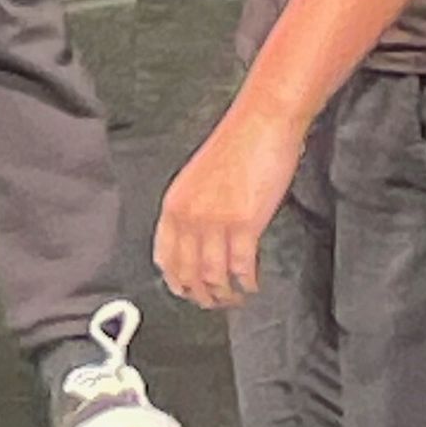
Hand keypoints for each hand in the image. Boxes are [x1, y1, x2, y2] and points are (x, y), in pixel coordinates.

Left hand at [154, 102, 307, 310]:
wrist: (261, 123)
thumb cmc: (236, 145)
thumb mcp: (198, 179)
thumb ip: (193, 210)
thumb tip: (197, 243)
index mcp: (174, 204)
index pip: (164, 257)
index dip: (176, 282)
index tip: (187, 292)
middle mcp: (189, 216)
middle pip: (187, 274)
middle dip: (201, 296)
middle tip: (215, 303)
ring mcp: (215, 222)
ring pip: (213, 277)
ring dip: (225, 295)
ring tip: (236, 298)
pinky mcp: (244, 224)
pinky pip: (242, 268)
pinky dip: (248, 283)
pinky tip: (253, 284)